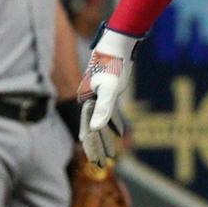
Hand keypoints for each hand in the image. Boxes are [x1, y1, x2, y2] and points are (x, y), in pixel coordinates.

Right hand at [76, 26, 137, 165]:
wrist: (118, 42)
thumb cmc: (114, 65)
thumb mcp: (110, 89)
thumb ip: (103, 110)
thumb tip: (97, 128)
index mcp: (87, 102)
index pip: (88, 130)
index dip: (92, 148)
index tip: (96, 162)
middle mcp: (90, 100)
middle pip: (92, 129)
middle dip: (97, 147)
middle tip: (101, 164)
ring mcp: (99, 96)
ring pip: (101, 122)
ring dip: (105, 138)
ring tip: (110, 154)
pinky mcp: (108, 90)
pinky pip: (109, 113)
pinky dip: (113, 124)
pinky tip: (120, 133)